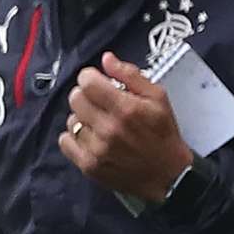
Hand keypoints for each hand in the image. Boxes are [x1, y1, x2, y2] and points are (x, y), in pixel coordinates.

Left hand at [60, 55, 193, 202]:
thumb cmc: (163, 134)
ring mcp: (97, 149)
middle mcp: (109, 129)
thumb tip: (106, 59)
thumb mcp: (157, 97)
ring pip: (71, 120)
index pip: (87, 82)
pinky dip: (73, 137)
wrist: (168, 175)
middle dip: (85, 95)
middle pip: (75, 99)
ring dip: (82, 117)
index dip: (90, 77)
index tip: (96, 81)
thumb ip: (131, 75)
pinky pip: (65, 142)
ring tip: (98, 122)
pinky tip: (89, 136)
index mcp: (126, 109)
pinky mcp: (89, 166)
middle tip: (98, 101)